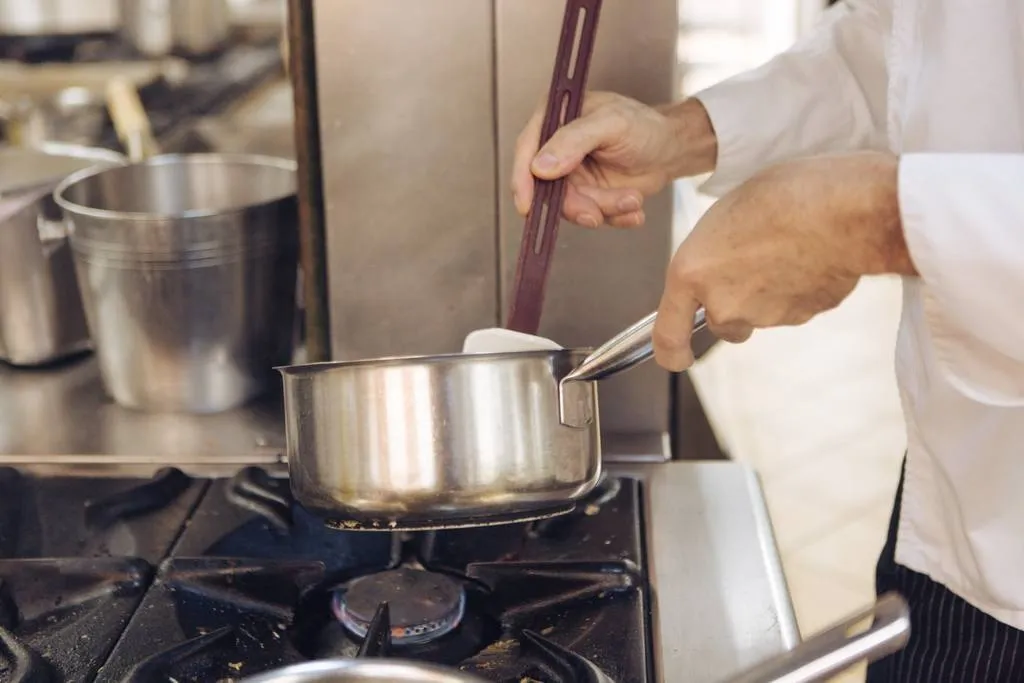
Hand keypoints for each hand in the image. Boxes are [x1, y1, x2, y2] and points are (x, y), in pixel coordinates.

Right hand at [511, 92, 716, 227]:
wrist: (671, 149)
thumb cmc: (644, 126)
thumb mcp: (611, 124)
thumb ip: (574, 140)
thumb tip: (539, 166)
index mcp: (554, 119)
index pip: (527, 150)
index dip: (523, 180)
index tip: (527, 205)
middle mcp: (557, 148)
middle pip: (547, 188)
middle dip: (577, 204)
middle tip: (597, 212)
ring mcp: (571, 175)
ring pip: (571, 206)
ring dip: (603, 208)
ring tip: (632, 199)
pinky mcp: (587, 195)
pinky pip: (590, 215)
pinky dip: (613, 216)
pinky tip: (633, 208)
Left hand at [652, 151, 913, 370]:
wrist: (845, 209)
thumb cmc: (784, 195)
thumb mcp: (726, 214)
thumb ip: (712, 252)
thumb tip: (719, 265)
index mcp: (691, 273)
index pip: (667, 336)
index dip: (671, 352)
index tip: (677, 357)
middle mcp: (722, 303)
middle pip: (721, 323)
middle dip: (732, 304)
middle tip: (752, 263)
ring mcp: (763, 317)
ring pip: (757, 316)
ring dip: (766, 293)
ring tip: (786, 248)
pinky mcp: (800, 318)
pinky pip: (792, 308)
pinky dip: (797, 291)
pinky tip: (809, 257)